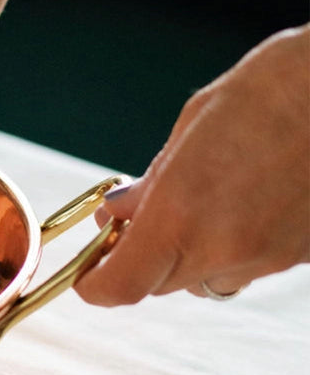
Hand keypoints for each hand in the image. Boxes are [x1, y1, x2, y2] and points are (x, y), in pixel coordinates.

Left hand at [76, 25, 309, 305]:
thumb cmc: (274, 89)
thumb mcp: (192, 126)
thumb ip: (153, 182)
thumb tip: (119, 212)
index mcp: (181, 215)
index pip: (121, 285)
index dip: (95, 286)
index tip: (86, 273)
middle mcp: (224, 248)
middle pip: (160, 283)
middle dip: (140, 258)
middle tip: (134, 218)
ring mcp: (269, 257)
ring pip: (206, 279)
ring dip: (188, 254)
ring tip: (196, 202)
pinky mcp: (302, 255)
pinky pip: (250, 266)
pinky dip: (232, 246)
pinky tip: (241, 201)